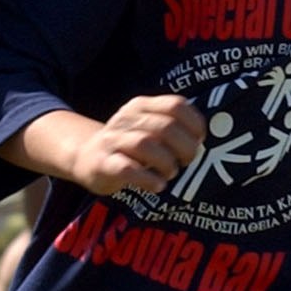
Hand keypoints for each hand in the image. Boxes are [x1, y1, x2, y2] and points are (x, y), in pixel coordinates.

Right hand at [64, 95, 205, 196]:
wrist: (86, 157)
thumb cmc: (129, 146)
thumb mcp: (148, 127)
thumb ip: (173, 128)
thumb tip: (203, 140)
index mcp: (142, 106)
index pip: (175, 105)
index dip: (194, 124)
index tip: (199, 140)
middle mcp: (127, 119)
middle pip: (165, 127)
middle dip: (185, 148)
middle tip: (187, 162)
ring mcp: (113, 140)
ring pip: (145, 144)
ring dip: (166, 162)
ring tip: (170, 173)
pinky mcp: (103, 163)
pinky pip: (127, 168)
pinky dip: (148, 178)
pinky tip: (158, 185)